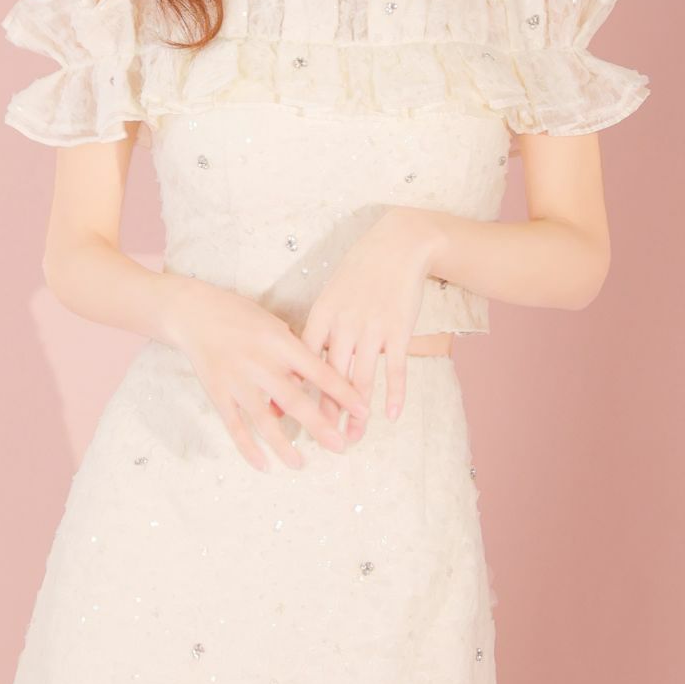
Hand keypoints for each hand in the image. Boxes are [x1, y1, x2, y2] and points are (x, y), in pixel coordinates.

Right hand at [165, 277, 369, 471]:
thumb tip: (318, 381)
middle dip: (319, 426)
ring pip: (264, 419)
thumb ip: (295, 352)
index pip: (319, 371)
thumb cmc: (241, 316)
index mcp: (280, 343)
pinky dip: (248, 448)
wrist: (194, 313)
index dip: (343, 392)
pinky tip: (263, 465)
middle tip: (341, 446)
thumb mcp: (274, 324)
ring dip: (283, 445)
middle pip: (294, 400)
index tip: (363, 411)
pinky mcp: (217, 393)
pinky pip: (235, 426)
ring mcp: (237, 381)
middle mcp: (260, 363)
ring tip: (300, 465)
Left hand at [300, 207, 438, 433]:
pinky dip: (394, 393)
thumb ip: (320, 325)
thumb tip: (301, 355)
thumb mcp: (331, 293)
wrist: (398, 244)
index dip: (294, 389)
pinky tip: (390, 415)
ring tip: (352, 437)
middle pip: (331, 377)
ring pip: (362, 379)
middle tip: (320, 439)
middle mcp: (344, 324)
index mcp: (322, 314)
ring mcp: (373, 328)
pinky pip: (396, 368)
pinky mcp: (399, 330)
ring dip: (357, 413)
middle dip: (325, 412)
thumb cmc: (361, 270)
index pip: (303, 361)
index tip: (285, 414)